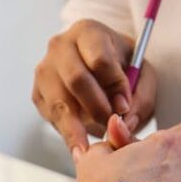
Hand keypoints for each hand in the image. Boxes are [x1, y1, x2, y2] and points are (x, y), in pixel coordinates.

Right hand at [32, 18, 156, 152]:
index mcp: (89, 32)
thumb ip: (141, 96)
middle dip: (96, 107)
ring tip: (91, 149)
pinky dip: (66, 132)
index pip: (99, 59)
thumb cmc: (122, 67)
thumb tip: (124, 120)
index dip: (115, 85)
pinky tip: (80, 141)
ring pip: (58, 102)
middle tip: (111, 126)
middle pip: (76, 79)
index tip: (125, 106)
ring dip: (78, 128)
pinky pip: (51, 116)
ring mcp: (45, 70)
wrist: (99, 66)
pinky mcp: (38, 93)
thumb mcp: (142, 74)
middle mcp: (61, 46)